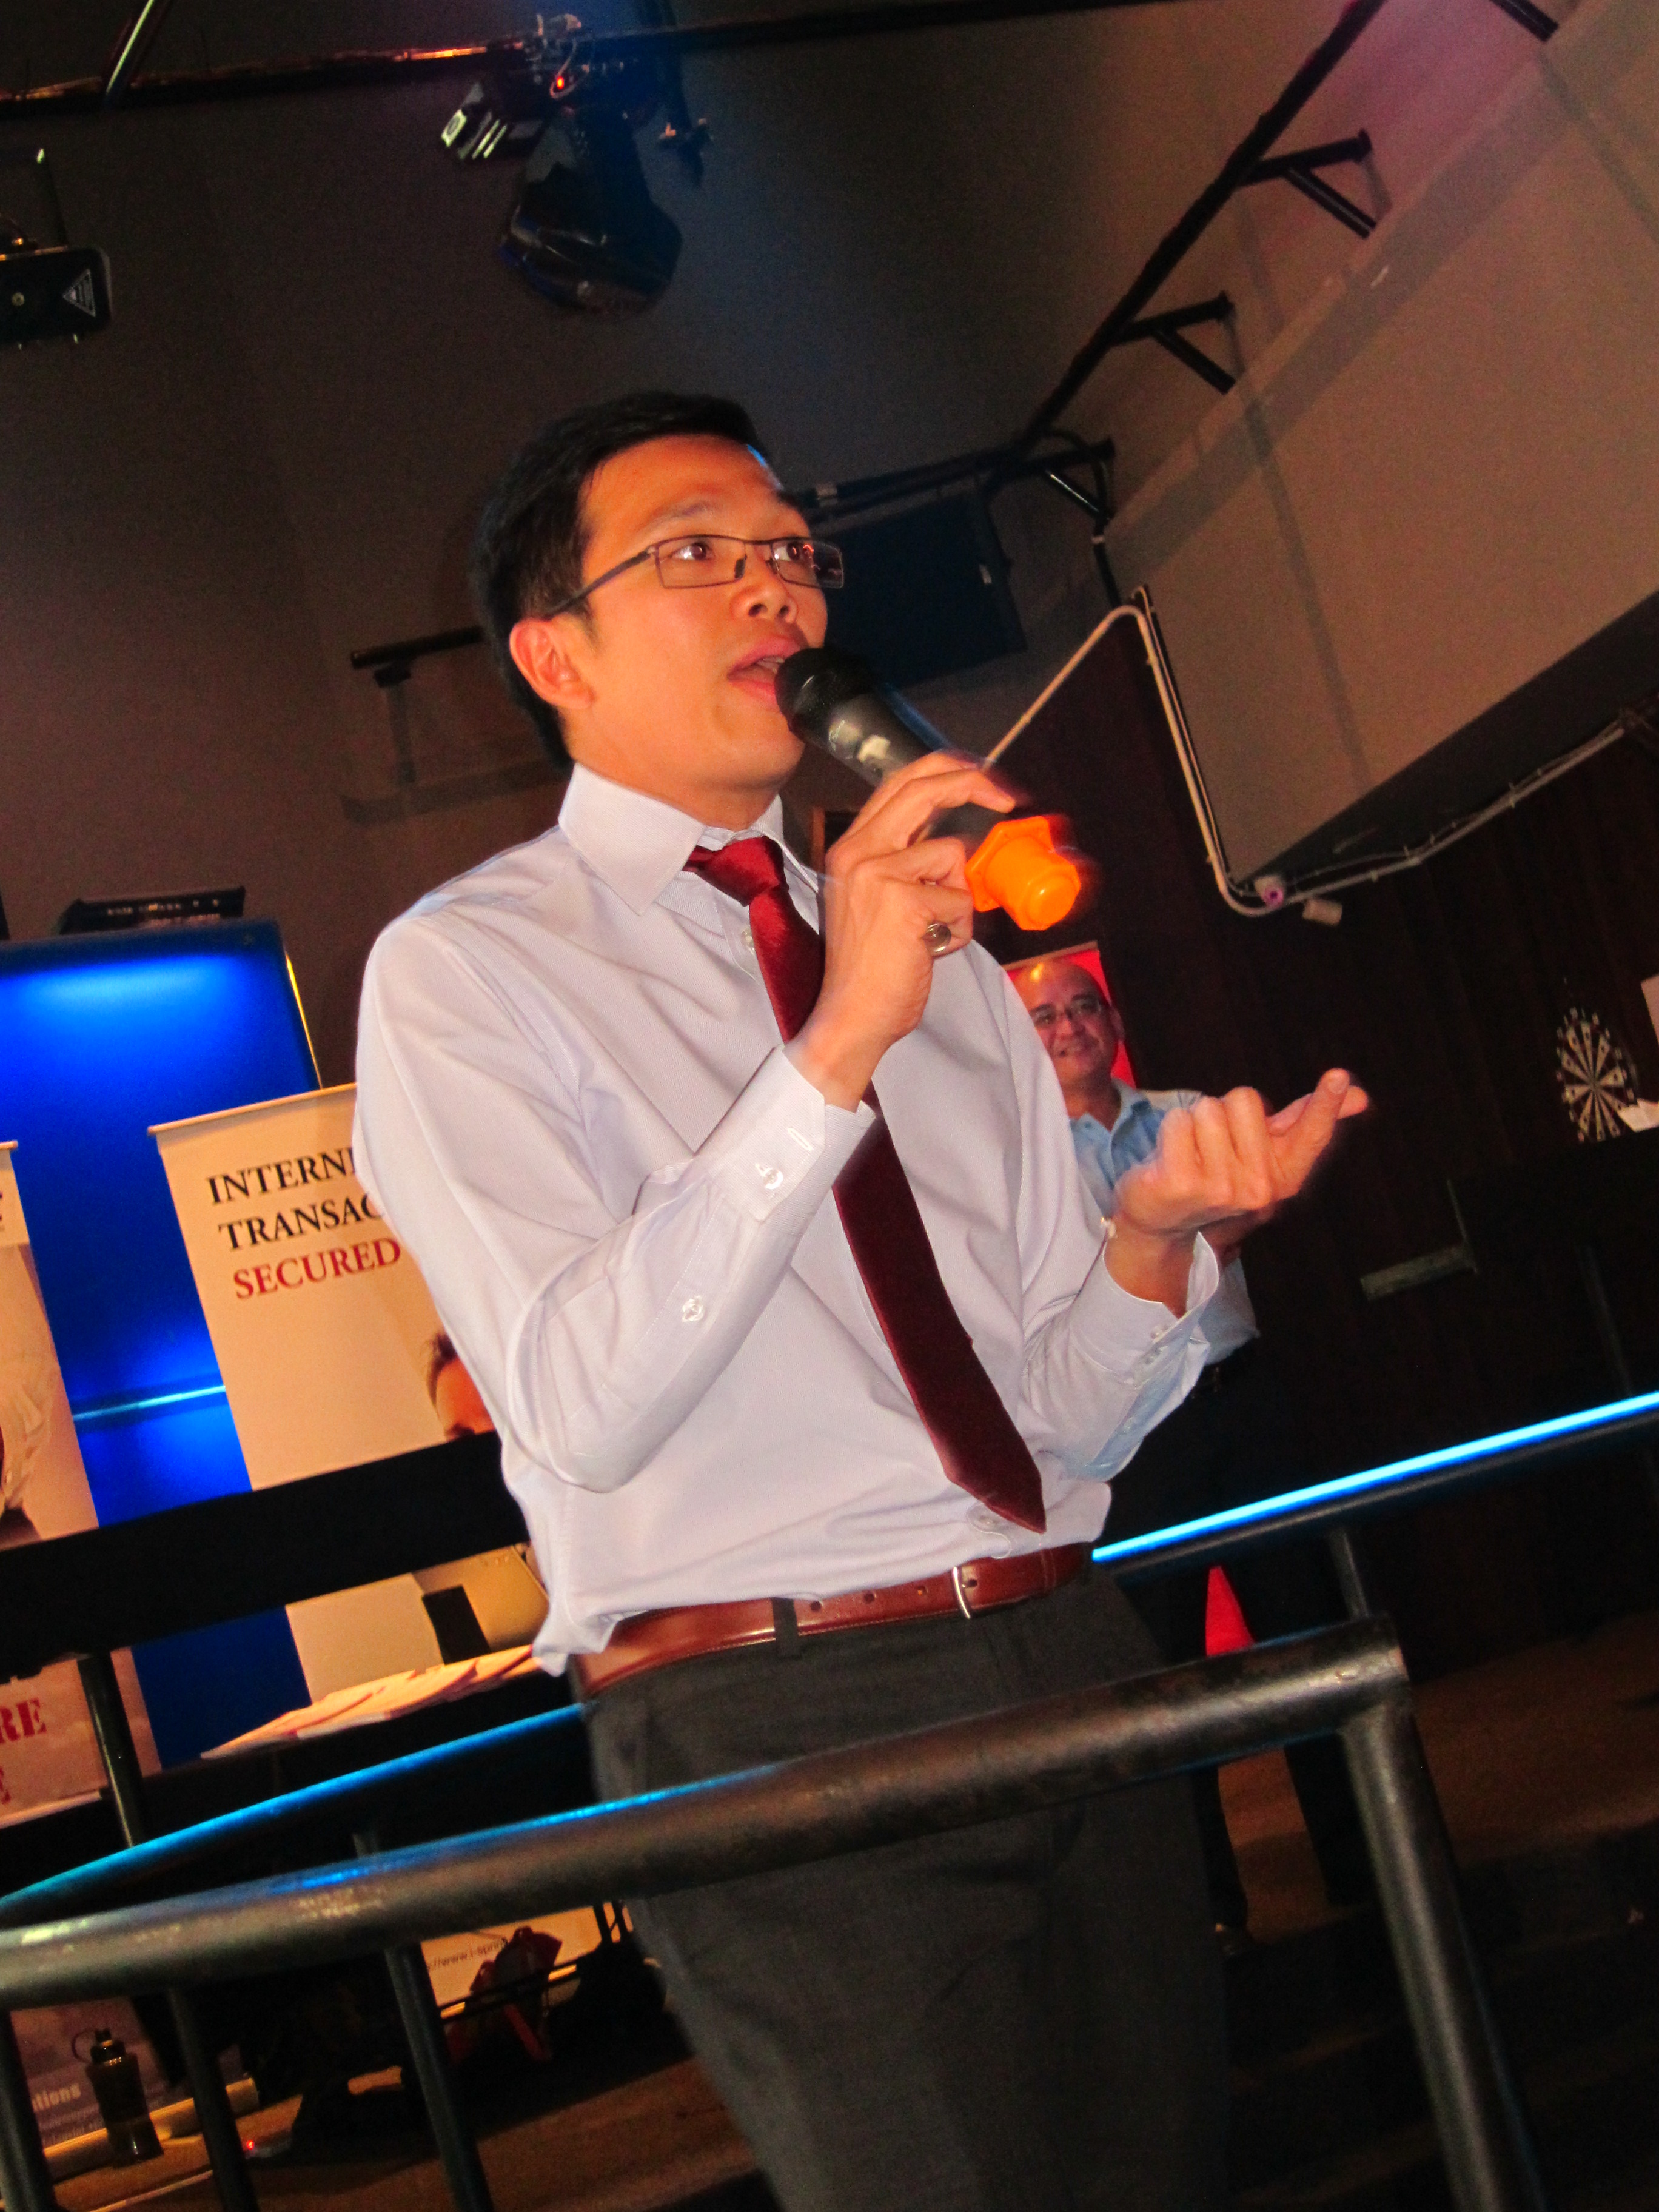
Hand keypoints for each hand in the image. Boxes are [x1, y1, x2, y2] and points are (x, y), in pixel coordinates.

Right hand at [790, 753, 1013, 1108]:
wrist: (852, 1016)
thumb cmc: (872, 968)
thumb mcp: (878, 901)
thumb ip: (907, 865)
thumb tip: (958, 848)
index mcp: (850, 850)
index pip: (897, 785)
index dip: (942, 770)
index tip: (978, 773)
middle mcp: (857, 852)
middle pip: (923, 790)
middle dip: (972, 783)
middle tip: (1005, 796)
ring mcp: (877, 873)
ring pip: (952, 854)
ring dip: (958, 898)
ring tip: (931, 933)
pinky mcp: (903, 901)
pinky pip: (960, 900)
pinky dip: (957, 931)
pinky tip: (930, 950)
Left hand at [1107, 1072, 1368, 1310]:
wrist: (1163, 1217)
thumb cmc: (1216, 1172)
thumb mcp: (1264, 1150)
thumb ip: (1306, 1121)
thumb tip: (1361, 1095)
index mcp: (1285, 1176)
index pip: (1310, 1133)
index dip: (1326, 1103)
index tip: (1340, 1075)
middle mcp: (1259, 1188)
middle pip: (1244, 1099)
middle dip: (1223, 1111)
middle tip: (1211, 1146)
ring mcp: (1221, 1190)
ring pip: (1208, 1108)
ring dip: (1193, 1123)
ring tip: (1191, 1154)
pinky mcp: (1182, 1184)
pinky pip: (1178, 1121)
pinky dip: (1169, 1132)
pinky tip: (1170, 1161)